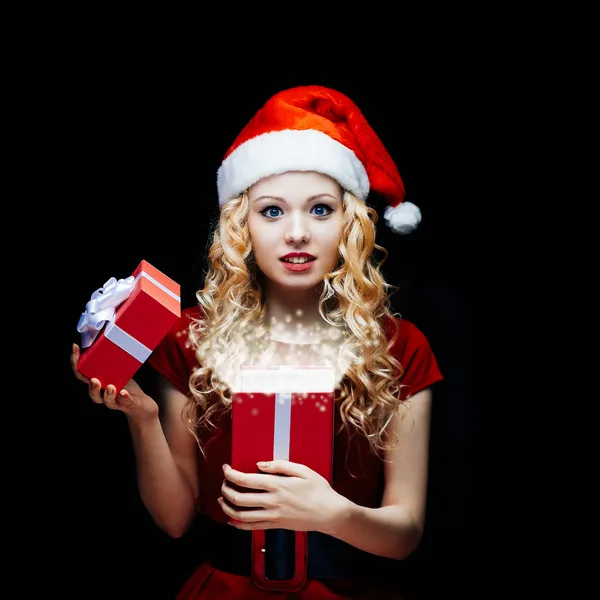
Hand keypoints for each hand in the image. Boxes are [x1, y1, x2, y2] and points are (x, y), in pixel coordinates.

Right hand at [71, 343, 158, 422]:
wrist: (141, 405)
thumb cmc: (127, 386)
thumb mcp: (120, 370)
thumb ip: (115, 359)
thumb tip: (115, 333)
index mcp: (99, 382)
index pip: (82, 374)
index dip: (76, 362)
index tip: (75, 347)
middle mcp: (103, 393)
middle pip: (91, 392)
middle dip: (91, 386)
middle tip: (94, 380)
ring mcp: (115, 400)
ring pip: (106, 401)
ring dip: (107, 394)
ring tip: (111, 387)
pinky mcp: (128, 404)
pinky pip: (125, 402)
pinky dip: (124, 398)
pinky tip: (124, 393)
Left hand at [218, 460, 349, 533]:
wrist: (330, 514)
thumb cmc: (319, 489)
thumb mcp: (303, 470)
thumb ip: (280, 465)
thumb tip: (259, 465)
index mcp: (277, 485)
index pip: (245, 480)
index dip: (231, 474)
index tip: (225, 468)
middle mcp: (272, 502)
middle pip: (239, 498)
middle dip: (226, 490)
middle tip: (223, 482)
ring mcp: (273, 516)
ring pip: (241, 515)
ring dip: (227, 508)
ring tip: (222, 499)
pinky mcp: (276, 526)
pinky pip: (252, 527)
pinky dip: (238, 524)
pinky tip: (231, 520)